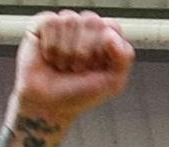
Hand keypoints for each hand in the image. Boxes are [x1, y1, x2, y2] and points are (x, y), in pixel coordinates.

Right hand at [14, 10, 132, 122]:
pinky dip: (51, 46)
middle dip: (85, 51)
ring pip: (71, 20)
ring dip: (66, 52)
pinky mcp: (44, 23)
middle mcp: (87, 28)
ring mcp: (66, 24)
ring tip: (63, 66)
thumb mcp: (112, 82)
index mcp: (107, 38)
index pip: (112, 26)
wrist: (48, 104)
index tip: (96, 68)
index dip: (103, 49)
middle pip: (92, 21)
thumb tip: (110, 35)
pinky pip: (51, 22)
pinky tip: (49, 57)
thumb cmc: (80, 93)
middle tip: (78, 69)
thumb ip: (124, 58)